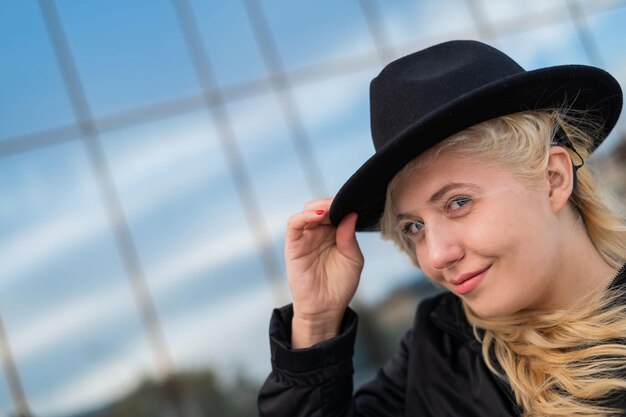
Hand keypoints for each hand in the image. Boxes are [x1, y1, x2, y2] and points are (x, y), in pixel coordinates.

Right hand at [285, 198, 363, 347]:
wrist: (325, 308)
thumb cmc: (340, 286)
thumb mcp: (353, 259)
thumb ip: (350, 237)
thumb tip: (351, 215)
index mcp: (335, 234)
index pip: (337, 211)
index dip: (344, 205)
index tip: (355, 203)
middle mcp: (319, 233)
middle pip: (322, 207)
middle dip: (333, 203)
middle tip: (344, 204)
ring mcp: (306, 238)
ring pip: (308, 211)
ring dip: (320, 207)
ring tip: (331, 211)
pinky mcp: (293, 245)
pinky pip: (294, 224)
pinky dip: (304, 216)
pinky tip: (319, 216)